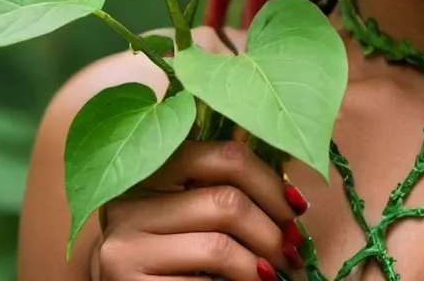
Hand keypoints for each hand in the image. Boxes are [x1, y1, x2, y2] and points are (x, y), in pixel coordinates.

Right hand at [94, 137, 308, 280]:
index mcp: (157, 164)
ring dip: (259, 265)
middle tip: (294, 249)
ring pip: (218, 246)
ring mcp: (126, 244)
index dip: (271, 182)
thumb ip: (225, 185)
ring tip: (274, 274)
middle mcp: (134, 199)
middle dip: (272, 229)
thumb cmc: (170, 241)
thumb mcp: (189, 203)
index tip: (297, 207)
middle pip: (227, 202)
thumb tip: (292, 195)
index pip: (227, 156)